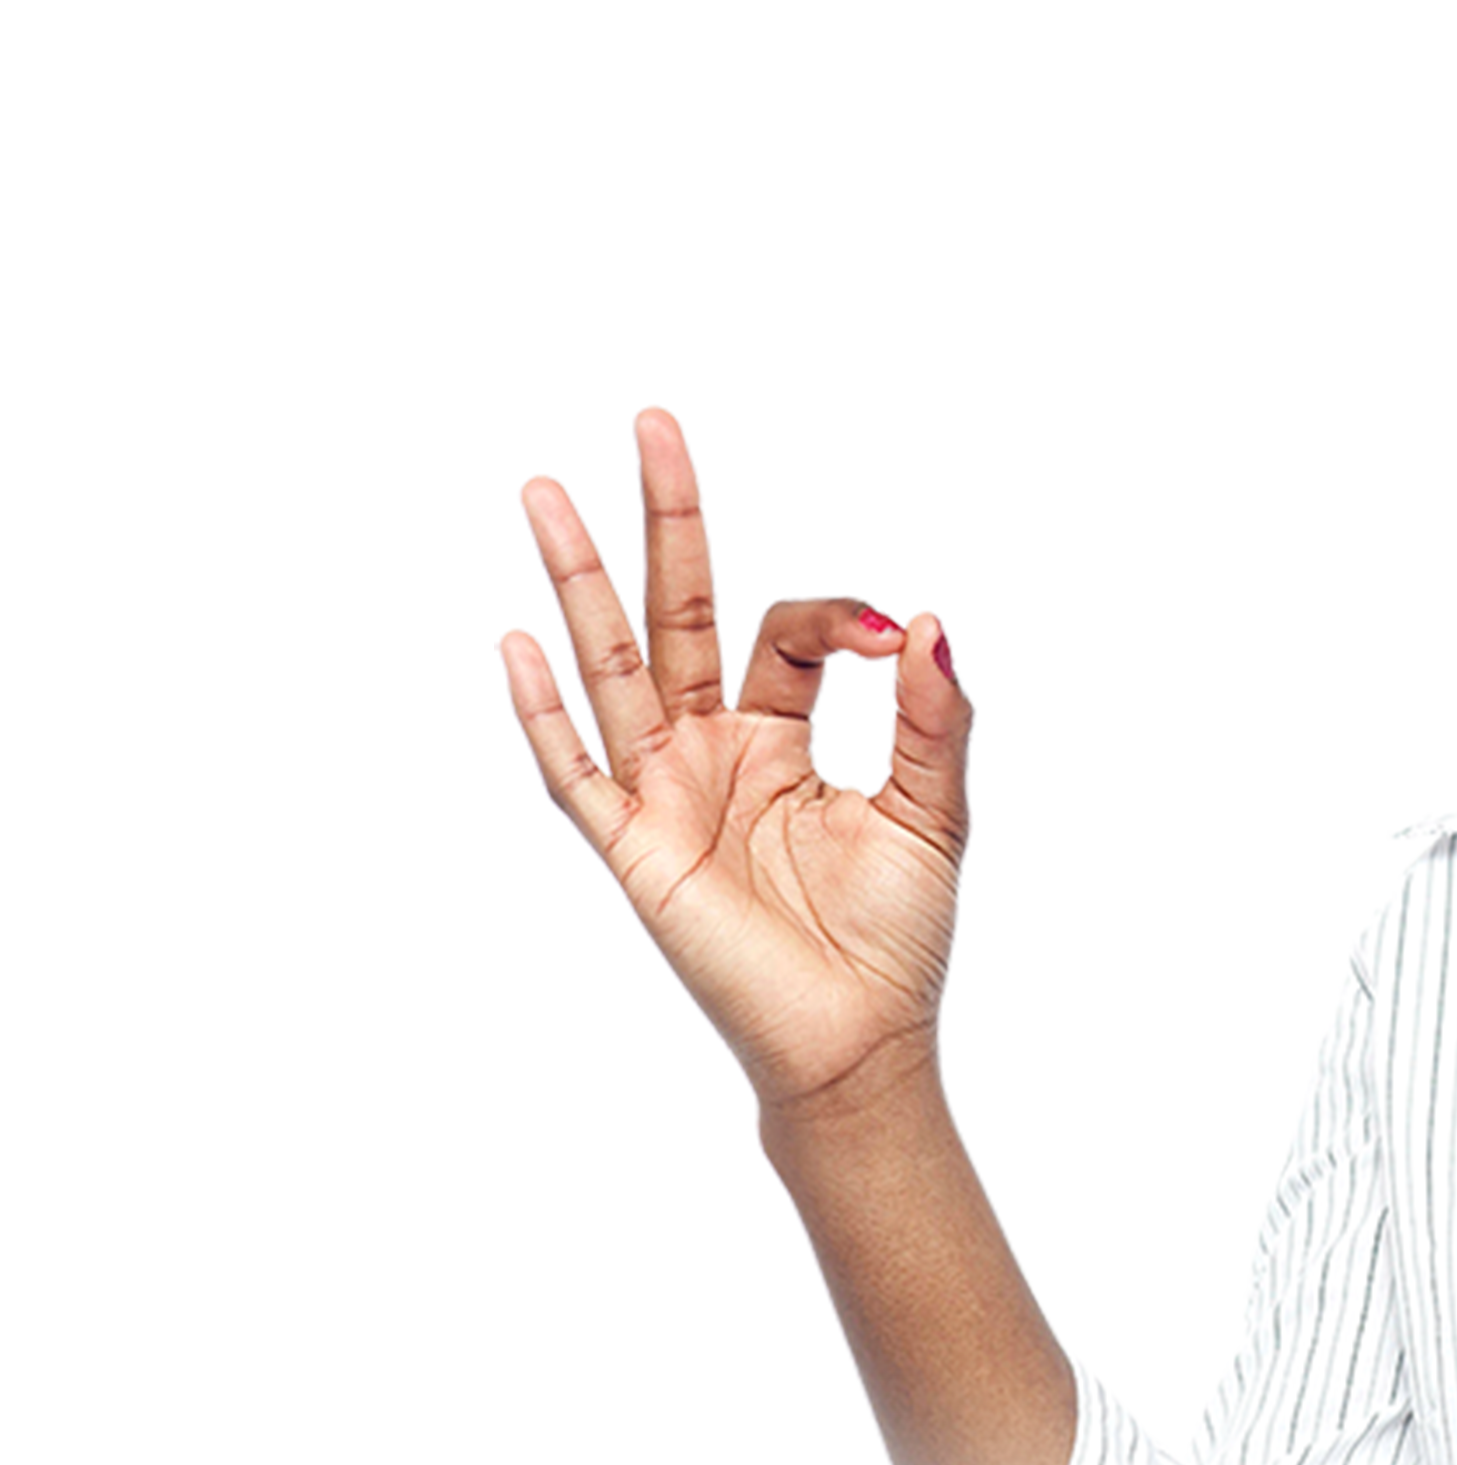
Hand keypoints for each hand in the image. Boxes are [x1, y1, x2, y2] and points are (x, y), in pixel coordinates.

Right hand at [502, 412, 969, 1111]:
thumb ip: (935, 722)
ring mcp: (664, 793)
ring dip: (581, 582)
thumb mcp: (934, 813)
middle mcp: (708, 752)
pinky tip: (514, 627)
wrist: (859, 1039)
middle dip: (662, 524)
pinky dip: (543, 700)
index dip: (837, 622)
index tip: (892, 641)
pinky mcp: (635, 847)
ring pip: (612, 666)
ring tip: (547, 492)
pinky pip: (575, 765)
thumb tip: (932, 626)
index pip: (779, 635)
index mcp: (775, 738)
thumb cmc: (895, 938)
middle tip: (645, 425)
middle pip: (673, 615)